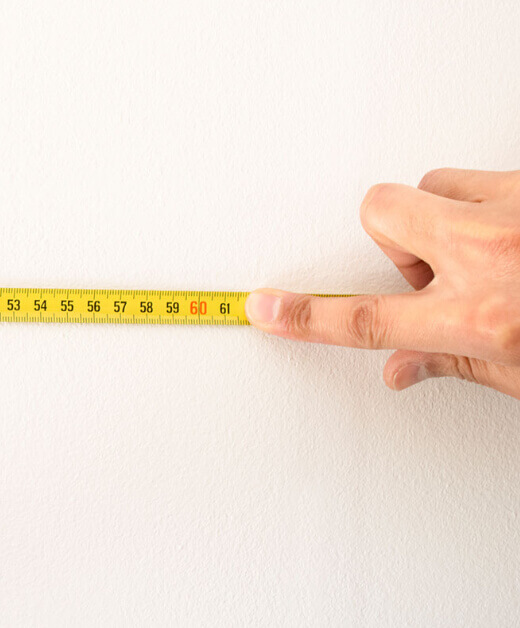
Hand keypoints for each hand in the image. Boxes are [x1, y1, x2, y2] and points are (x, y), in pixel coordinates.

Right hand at [245, 168, 519, 398]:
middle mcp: (493, 255)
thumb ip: (458, 362)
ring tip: (492, 248)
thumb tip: (403, 366)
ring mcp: (514, 210)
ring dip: (451, 216)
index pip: (367, 319)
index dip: (305, 316)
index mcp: (484, 318)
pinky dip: (495, 204)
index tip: (265, 308)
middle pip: (384, 215)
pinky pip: (485, 176)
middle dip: (395, 238)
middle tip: (432, 265)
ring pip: (435, 186)